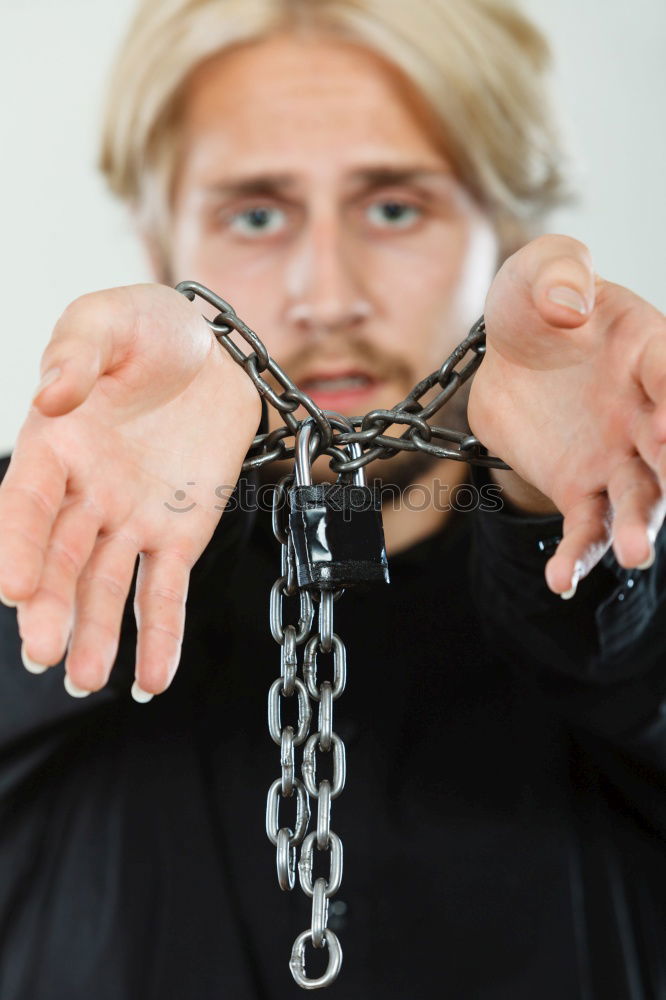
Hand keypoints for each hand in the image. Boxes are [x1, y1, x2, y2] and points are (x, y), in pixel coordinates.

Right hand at [0, 285, 259, 696]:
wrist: (215, 352)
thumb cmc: (153, 329)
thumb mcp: (110, 319)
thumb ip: (77, 351)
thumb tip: (50, 392)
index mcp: (57, 446)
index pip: (26, 504)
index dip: (16, 546)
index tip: (14, 588)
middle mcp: (86, 493)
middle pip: (60, 558)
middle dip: (51, 607)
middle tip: (46, 653)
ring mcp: (132, 519)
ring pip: (106, 586)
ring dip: (95, 633)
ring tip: (86, 679)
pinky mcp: (179, 534)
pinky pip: (166, 591)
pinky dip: (160, 635)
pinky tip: (152, 679)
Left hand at [467, 235, 665, 595]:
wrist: (509, 358)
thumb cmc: (537, 306)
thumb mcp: (539, 273)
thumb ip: (557, 274)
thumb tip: (568, 307)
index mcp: (649, 351)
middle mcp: (646, 412)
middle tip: (664, 484)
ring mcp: (617, 456)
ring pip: (638, 499)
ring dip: (637, 526)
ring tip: (634, 554)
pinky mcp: (580, 489)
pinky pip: (584, 527)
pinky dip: (577, 555)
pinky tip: (561, 580)